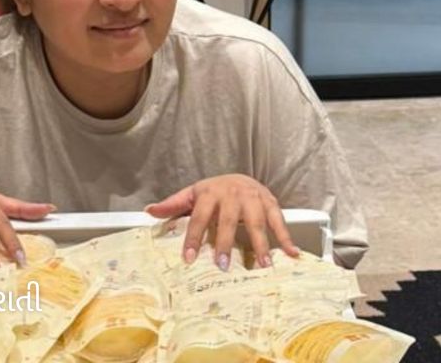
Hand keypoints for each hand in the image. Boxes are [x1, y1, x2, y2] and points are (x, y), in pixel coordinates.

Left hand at [145, 174, 298, 269]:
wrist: (240, 175)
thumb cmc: (214, 190)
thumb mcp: (192, 194)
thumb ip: (173, 204)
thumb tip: (150, 211)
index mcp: (210, 193)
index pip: (198, 217)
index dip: (192, 238)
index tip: (187, 258)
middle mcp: (232, 195)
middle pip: (228, 220)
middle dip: (225, 243)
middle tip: (224, 265)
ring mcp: (253, 198)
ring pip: (256, 221)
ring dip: (260, 243)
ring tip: (262, 265)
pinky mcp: (270, 202)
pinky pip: (278, 220)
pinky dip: (286, 237)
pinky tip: (291, 252)